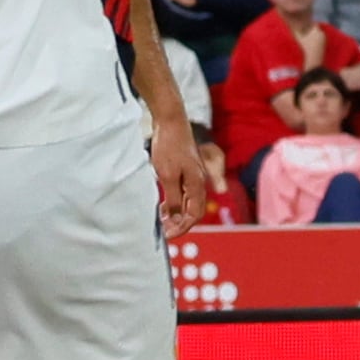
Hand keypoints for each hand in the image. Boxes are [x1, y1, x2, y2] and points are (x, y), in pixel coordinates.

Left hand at [148, 104, 209, 238]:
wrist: (171, 123)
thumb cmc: (169, 147)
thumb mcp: (167, 175)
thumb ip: (173, 198)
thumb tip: (176, 219)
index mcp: (197, 185)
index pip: (194, 215)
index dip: (182, 228)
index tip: (168, 236)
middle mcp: (198, 183)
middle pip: (192, 211)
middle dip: (178, 224)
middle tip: (163, 233)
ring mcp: (193, 178)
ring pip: (187, 204)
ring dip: (175, 215)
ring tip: (160, 222)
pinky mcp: (185, 173)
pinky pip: (182, 195)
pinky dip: (173, 204)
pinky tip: (161, 207)